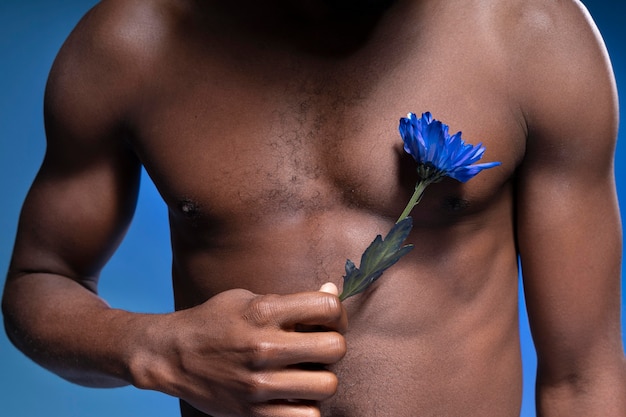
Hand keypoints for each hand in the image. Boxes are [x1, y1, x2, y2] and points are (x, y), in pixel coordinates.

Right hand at [134, 283, 346, 416]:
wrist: (171, 355)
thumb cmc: (213, 321)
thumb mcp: (247, 298)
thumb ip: (291, 300)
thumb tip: (331, 292)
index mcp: (263, 311)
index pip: (327, 306)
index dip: (336, 311)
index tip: (327, 318)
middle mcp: (263, 347)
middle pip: (335, 348)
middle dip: (333, 345)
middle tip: (319, 346)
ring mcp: (258, 384)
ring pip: (327, 386)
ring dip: (322, 378)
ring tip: (306, 372)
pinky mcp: (252, 413)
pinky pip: (306, 416)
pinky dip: (306, 406)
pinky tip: (293, 394)